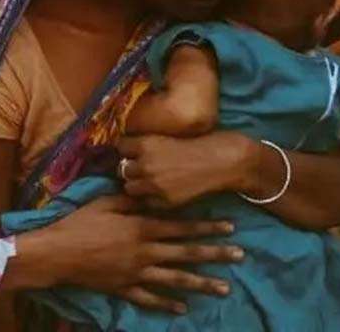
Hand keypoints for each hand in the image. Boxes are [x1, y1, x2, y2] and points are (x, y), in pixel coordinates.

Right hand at [12, 195, 242, 313]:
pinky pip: (150, 298)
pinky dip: (167, 304)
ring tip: (224, 287)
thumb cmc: (79, 223)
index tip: (230, 227)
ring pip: (175, 279)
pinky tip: (184, 308)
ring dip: (201, 283)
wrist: (57, 253)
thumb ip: (131, 199)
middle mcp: (145, 251)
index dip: (207, 226)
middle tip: (240, 255)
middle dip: (215, 254)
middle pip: (186, 253)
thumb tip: (150, 191)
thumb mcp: (105, 202)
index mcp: (141, 227)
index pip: (181, 227)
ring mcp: (136, 273)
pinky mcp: (125, 289)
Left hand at [117, 132, 256, 208]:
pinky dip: (149, 197)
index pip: (120, 146)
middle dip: (129, 168)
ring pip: (129, 187)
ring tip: (148, 180)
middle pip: (121, 169)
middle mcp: (146, 165)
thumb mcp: (166, 137)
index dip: (125, 149)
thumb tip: (124, 150)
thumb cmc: (196, 145)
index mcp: (146, 144)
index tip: (130, 151)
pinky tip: (159, 190)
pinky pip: (145, 201)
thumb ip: (145, 145)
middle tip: (139, 167)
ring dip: (136, 184)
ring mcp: (154, 185)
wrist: (219, 162)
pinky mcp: (164, 201)